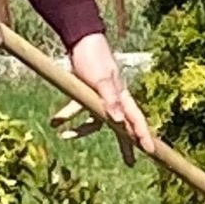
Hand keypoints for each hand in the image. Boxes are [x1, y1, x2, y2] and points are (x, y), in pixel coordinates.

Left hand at [69, 32, 153, 163]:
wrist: (81, 40)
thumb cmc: (94, 58)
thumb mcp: (101, 80)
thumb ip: (110, 100)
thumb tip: (119, 122)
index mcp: (122, 96)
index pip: (136, 119)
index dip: (143, 136)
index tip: (150, 151)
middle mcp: (115, 98)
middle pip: (123, 125)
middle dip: (126, 144)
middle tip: (131, 162)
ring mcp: (102, 96)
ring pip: (96, 119)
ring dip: (80, 128)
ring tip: (65, 135)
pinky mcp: (88, 92)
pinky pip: (80, 108)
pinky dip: (68, 114)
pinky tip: (54, 120)